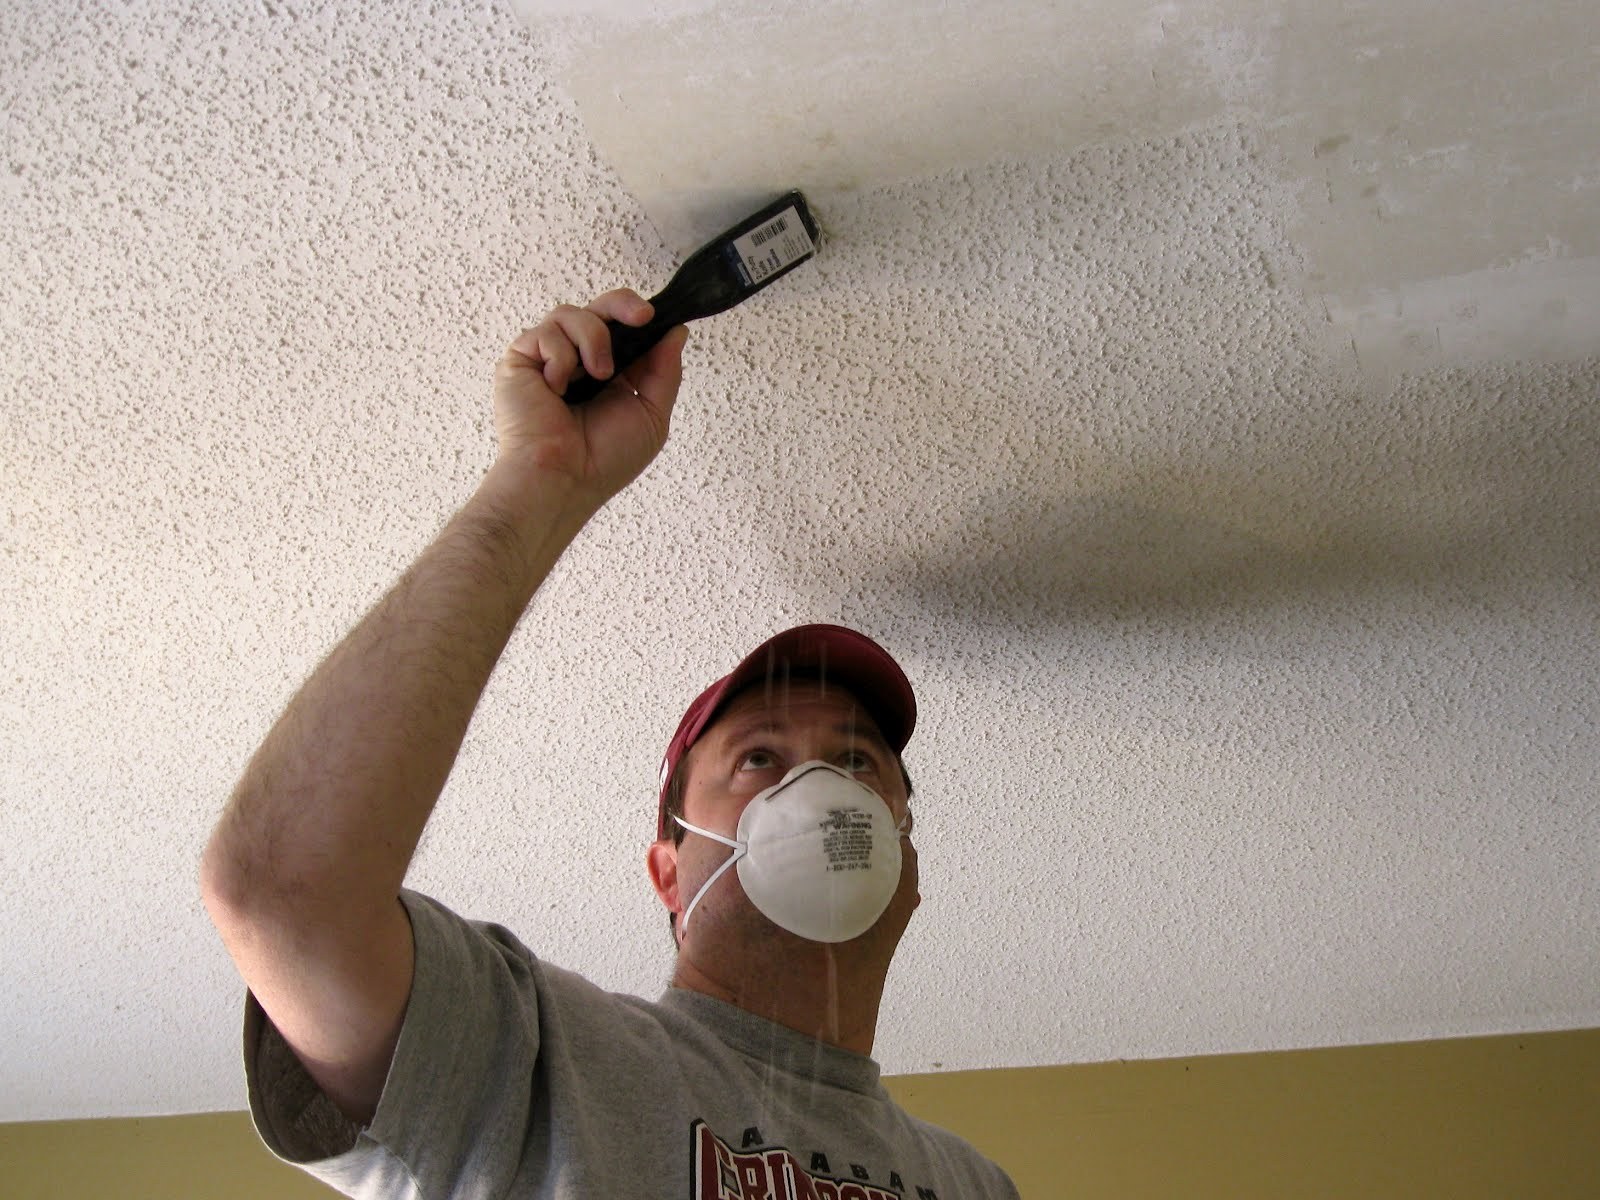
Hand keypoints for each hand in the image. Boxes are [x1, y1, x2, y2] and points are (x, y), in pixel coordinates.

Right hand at [493, 289, 688, 509]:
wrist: (564, 478)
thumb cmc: (603, 460)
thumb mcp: (652, 415)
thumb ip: (665, 371)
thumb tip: (677, 332)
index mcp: (609, 374)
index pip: (622, 328)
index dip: (637, 315)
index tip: (653, 318)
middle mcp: (577, 362)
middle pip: (597, 308)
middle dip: (621, 303)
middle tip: (640, 316)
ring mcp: (547, 360)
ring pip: (571, 314)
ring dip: (593, 339)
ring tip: (598, 374)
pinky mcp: (520, 360)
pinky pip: (545, 333)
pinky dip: (560, 356)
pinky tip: (558, 388)